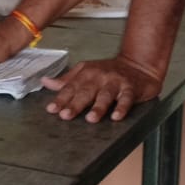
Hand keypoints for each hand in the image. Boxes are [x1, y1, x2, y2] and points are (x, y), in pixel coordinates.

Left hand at [42, 56, 162, 122]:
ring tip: (91, 119)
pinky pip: (127, 98)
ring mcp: (116, 82)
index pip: (71, 87)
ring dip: (98, 107)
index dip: (61, 98)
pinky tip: (116, 116)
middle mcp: (100, 77)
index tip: (52, 109)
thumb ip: (67, 80)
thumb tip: (46, 82)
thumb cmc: (109, 71)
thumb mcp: (86, 71)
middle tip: (65, 115)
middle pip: (85, 92)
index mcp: (86, 73)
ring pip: (105, 95)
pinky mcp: (131, 88)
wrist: (138, 65)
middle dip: (75, 104)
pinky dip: (122, 107)